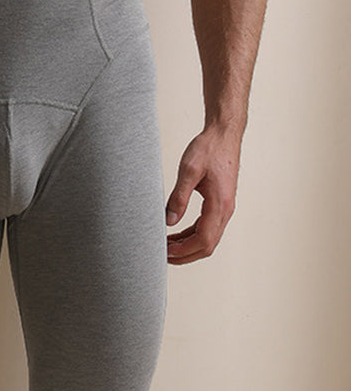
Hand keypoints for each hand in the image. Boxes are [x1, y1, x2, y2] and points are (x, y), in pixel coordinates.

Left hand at [165, 126, 240, 264]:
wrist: (224, 134)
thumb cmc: (209, 148)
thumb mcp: (189, 170)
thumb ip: (178, 197)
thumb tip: (169, 221)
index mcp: (219, 204)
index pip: (203, 240)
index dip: (183, 251)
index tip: (165, 252)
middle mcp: (226, 210)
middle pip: (207, 246)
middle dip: (185, 255)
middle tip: (163, 256)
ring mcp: (224, 208)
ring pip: (208, 239)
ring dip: (188, 247)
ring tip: (167, 247)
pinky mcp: (220, 204)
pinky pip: (207, 228)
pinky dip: (192, 236)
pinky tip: (176, 235)